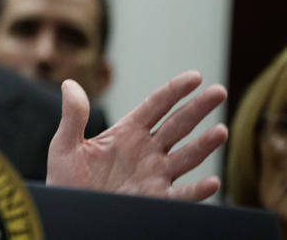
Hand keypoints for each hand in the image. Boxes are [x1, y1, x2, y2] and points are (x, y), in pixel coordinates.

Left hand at [46, 71, 227, 200]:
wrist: (69, 211)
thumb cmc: (66, 179)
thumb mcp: (65, 145)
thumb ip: (73, 116)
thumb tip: (69, 84)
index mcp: (127, 132)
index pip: (157, 106)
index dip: (175, 90)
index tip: (195, 77)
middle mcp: (147, 150)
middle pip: (178, 125)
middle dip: (199, 108)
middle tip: (219, 91)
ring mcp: (154, 175)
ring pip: (187, 156)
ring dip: (205, 145)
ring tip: (221, 131)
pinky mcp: (156, 199)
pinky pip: (181, 195)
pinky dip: (197, 190)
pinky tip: (212, 182)